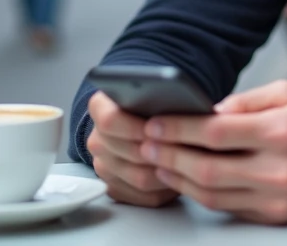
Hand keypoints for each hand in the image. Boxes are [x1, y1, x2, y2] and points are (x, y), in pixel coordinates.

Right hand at [86, 92, 179, 207]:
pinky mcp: (115, 187)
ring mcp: (103, 166)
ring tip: (189, 163)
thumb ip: (157, 95)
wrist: (137, 121)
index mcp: (100, 109)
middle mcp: (97, 140)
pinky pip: (141, 196)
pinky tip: (180, 178)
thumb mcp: (151, 90)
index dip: (135, 127)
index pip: (110, 121)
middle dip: (160, 152)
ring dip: (166, 172)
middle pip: (128, 152)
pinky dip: (164, 189)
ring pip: (138, 178)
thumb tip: (180, 107)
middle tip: (185, 148)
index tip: (159, 126)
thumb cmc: (150, 104)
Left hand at [140, 80, 286, 223]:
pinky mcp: (274, 217)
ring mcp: (275, 197)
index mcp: (280, 131)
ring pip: (210, 193)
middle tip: (145, 143)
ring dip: (177, 178)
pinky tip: (185, 179)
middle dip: (168, 154)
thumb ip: (247, 101)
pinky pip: (226, 207)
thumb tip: (207, 110)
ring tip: (158, 161)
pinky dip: (200, 194)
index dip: (179, 128)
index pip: (216, 132)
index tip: (155, 122)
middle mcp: (277, 168)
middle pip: (206, 167)